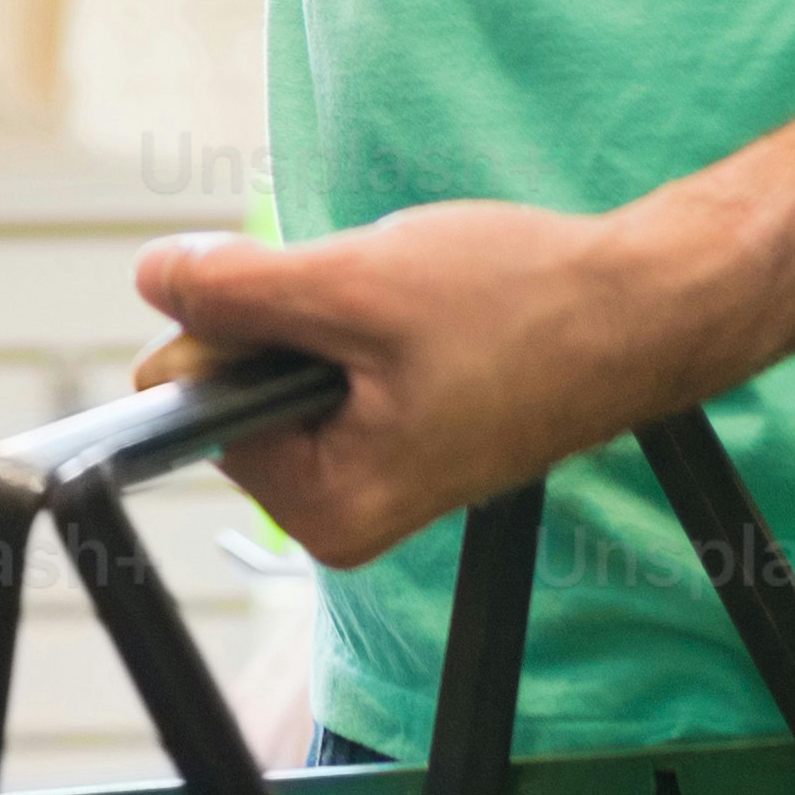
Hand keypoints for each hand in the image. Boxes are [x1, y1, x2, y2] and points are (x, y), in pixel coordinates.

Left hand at [125, 197, 781, 569]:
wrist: (642, 305)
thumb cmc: (523, 307)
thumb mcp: (357, 285)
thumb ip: (239, 291)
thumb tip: (152, 282)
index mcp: (328, 508)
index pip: (199, 412)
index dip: (226, 334)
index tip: (299, 297)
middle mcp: (345, 512)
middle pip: (238, 389)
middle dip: (287, 317)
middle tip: (379, 301)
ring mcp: (375, 473)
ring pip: (286, 363)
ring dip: (330, 309)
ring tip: (414, 307)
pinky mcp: (403, 432)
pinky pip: (335, 360)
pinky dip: (362, 315)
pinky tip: (427, 311)